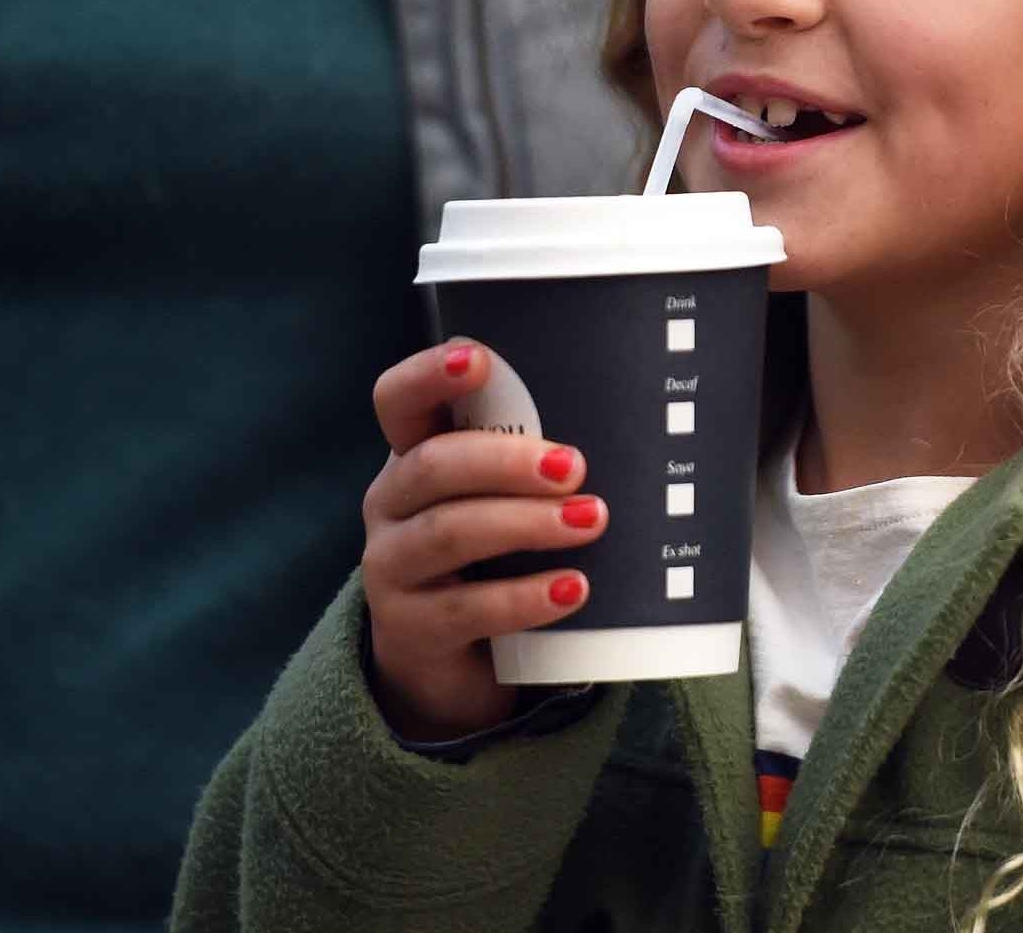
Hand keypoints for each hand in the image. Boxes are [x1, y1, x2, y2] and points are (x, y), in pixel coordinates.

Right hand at [361, 340, 607, 741]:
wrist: (449, 663)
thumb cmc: (489, 557)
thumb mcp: (502, 501)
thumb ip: (536, 464)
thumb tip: (632, 423)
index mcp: (413, 456)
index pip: (397, 400)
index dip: (428, 374)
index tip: (478, 360)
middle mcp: (391, 505)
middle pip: (431, 466)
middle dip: (504, 460)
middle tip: (576, 466)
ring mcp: (392, 568)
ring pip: (448, 532)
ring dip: (525, 523)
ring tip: (590, 520)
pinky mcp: (409, 631)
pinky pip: (465, 609)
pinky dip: (524, 597)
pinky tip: (572, 589)